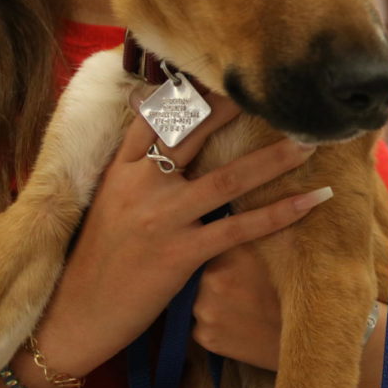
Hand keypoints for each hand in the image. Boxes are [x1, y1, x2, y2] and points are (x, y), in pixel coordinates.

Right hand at [23, 93, 328, 384]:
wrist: (76, 314)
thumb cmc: (97, 258)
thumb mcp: (109, 201)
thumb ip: (135, 164)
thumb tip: (153, 118)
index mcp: (121, 169)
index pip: (156, 116)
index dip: (189, 91)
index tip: (222, 73)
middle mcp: (141, 185)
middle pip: (194, 134)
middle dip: (234, 108)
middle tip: (272, 90)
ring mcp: (163, 218)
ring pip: (227, 178)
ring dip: (273, 159)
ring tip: (309, 143)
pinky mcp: (180, 254)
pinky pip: (239, 228)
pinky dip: (279, 213)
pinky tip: (311, 200)